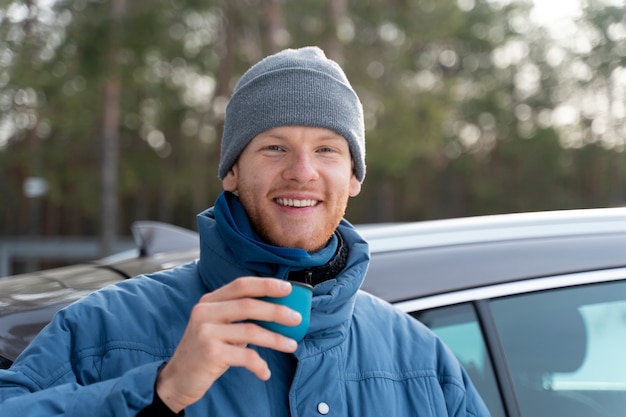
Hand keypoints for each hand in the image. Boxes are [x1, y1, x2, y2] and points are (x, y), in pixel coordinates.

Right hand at [155, 277, 300, 412]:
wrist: (177, 379)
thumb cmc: (205, 351)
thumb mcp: (218, 327)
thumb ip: (240, 317)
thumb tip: (278, 311)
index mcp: (209, 301)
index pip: (241, 285)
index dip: (266, 284)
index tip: (288, 288)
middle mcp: (205, 312)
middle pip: (249, 305)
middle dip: (277, 311)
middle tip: (297, 319)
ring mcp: (206, 332)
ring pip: (251, 331)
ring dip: (276, 339)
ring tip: (291, 345)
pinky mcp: (209, 353)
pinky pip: (245, 356)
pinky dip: (259, 365)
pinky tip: (264, 372)